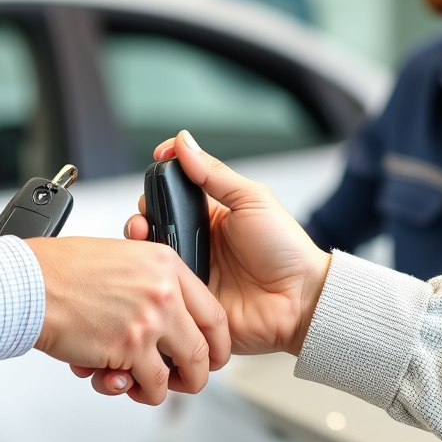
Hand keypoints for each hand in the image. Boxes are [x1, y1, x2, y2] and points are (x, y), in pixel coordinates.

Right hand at [28, 235, 229, 405]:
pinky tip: (123, 383)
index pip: (212, 309)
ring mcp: (149, 320)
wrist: (32, 284)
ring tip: (148, 386)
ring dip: (169, 388)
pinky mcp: (129, 347)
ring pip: (186, 370)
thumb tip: (162, 312)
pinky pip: (153, 385)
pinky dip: (142, 393)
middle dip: (199, 372)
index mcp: (164, 263)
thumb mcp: (119, 257)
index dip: (217, 340)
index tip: (210, 351)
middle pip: (206, 345)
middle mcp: (163, 290)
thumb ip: (148, 281)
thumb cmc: (62, 270)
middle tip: (187, 378)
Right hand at [127, 131, 330, 357]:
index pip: (174, 189)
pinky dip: (154, 275)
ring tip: (142, 235)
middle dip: (143, 210)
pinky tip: (152, 267)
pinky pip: (163, 286)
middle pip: (155, 220)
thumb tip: (183, 142)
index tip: (156, 159)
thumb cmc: (284, 247)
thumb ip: (213, 173)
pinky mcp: (187, 298)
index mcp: (210, 213)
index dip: (162, 173)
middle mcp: (196, 239)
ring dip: (142, 241)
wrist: (299, 299)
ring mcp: (191, 269)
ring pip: (153, 251)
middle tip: (145, 211)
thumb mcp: (251, 199)